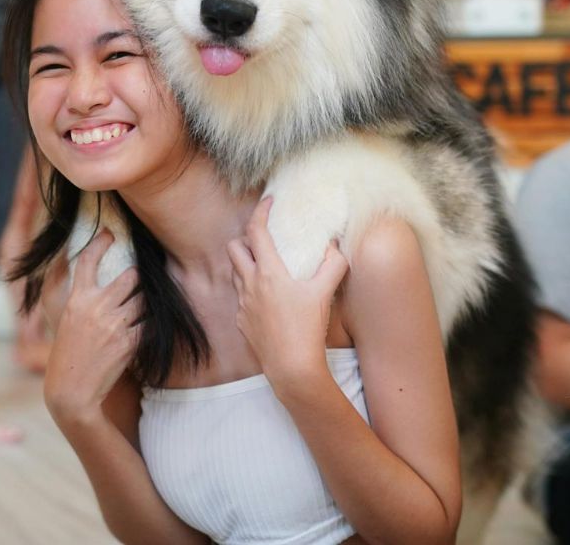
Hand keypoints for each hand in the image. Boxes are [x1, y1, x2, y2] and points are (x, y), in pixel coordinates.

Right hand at [43, 229, 140, 427]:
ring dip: (145, 302)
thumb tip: (88, 279)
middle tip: (139, 280)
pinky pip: (149, 322)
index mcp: (77, 300)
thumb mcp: (65, 321)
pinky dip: (150, 323)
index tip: (109, 233)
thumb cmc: (66, 356)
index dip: (100, 243)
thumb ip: (79, 298)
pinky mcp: (130, 342)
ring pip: (143, 299)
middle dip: (138, 277)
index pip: (88, 261)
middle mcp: (96, 307)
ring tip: (141, 307)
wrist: (72, 391)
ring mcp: (115, 324)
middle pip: (131, 277)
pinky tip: (146, 327)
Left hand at [227, 197, 348, 392]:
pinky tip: (267, 296)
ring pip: (235, 272)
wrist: (292, 367)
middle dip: (245, 238)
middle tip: (263, 237)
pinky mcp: (242, 322)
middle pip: (234, 248)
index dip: (259, 212)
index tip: (268, 202)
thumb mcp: (325, 292)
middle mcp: (249, 285)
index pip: (255, 232)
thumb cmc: (308, 329)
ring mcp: (243, 304)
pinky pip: (241, 297)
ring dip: (245, 262)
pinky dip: (250, 288)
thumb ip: (333, 264)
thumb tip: (335, 245)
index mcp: (268, 272)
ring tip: (265, 263)